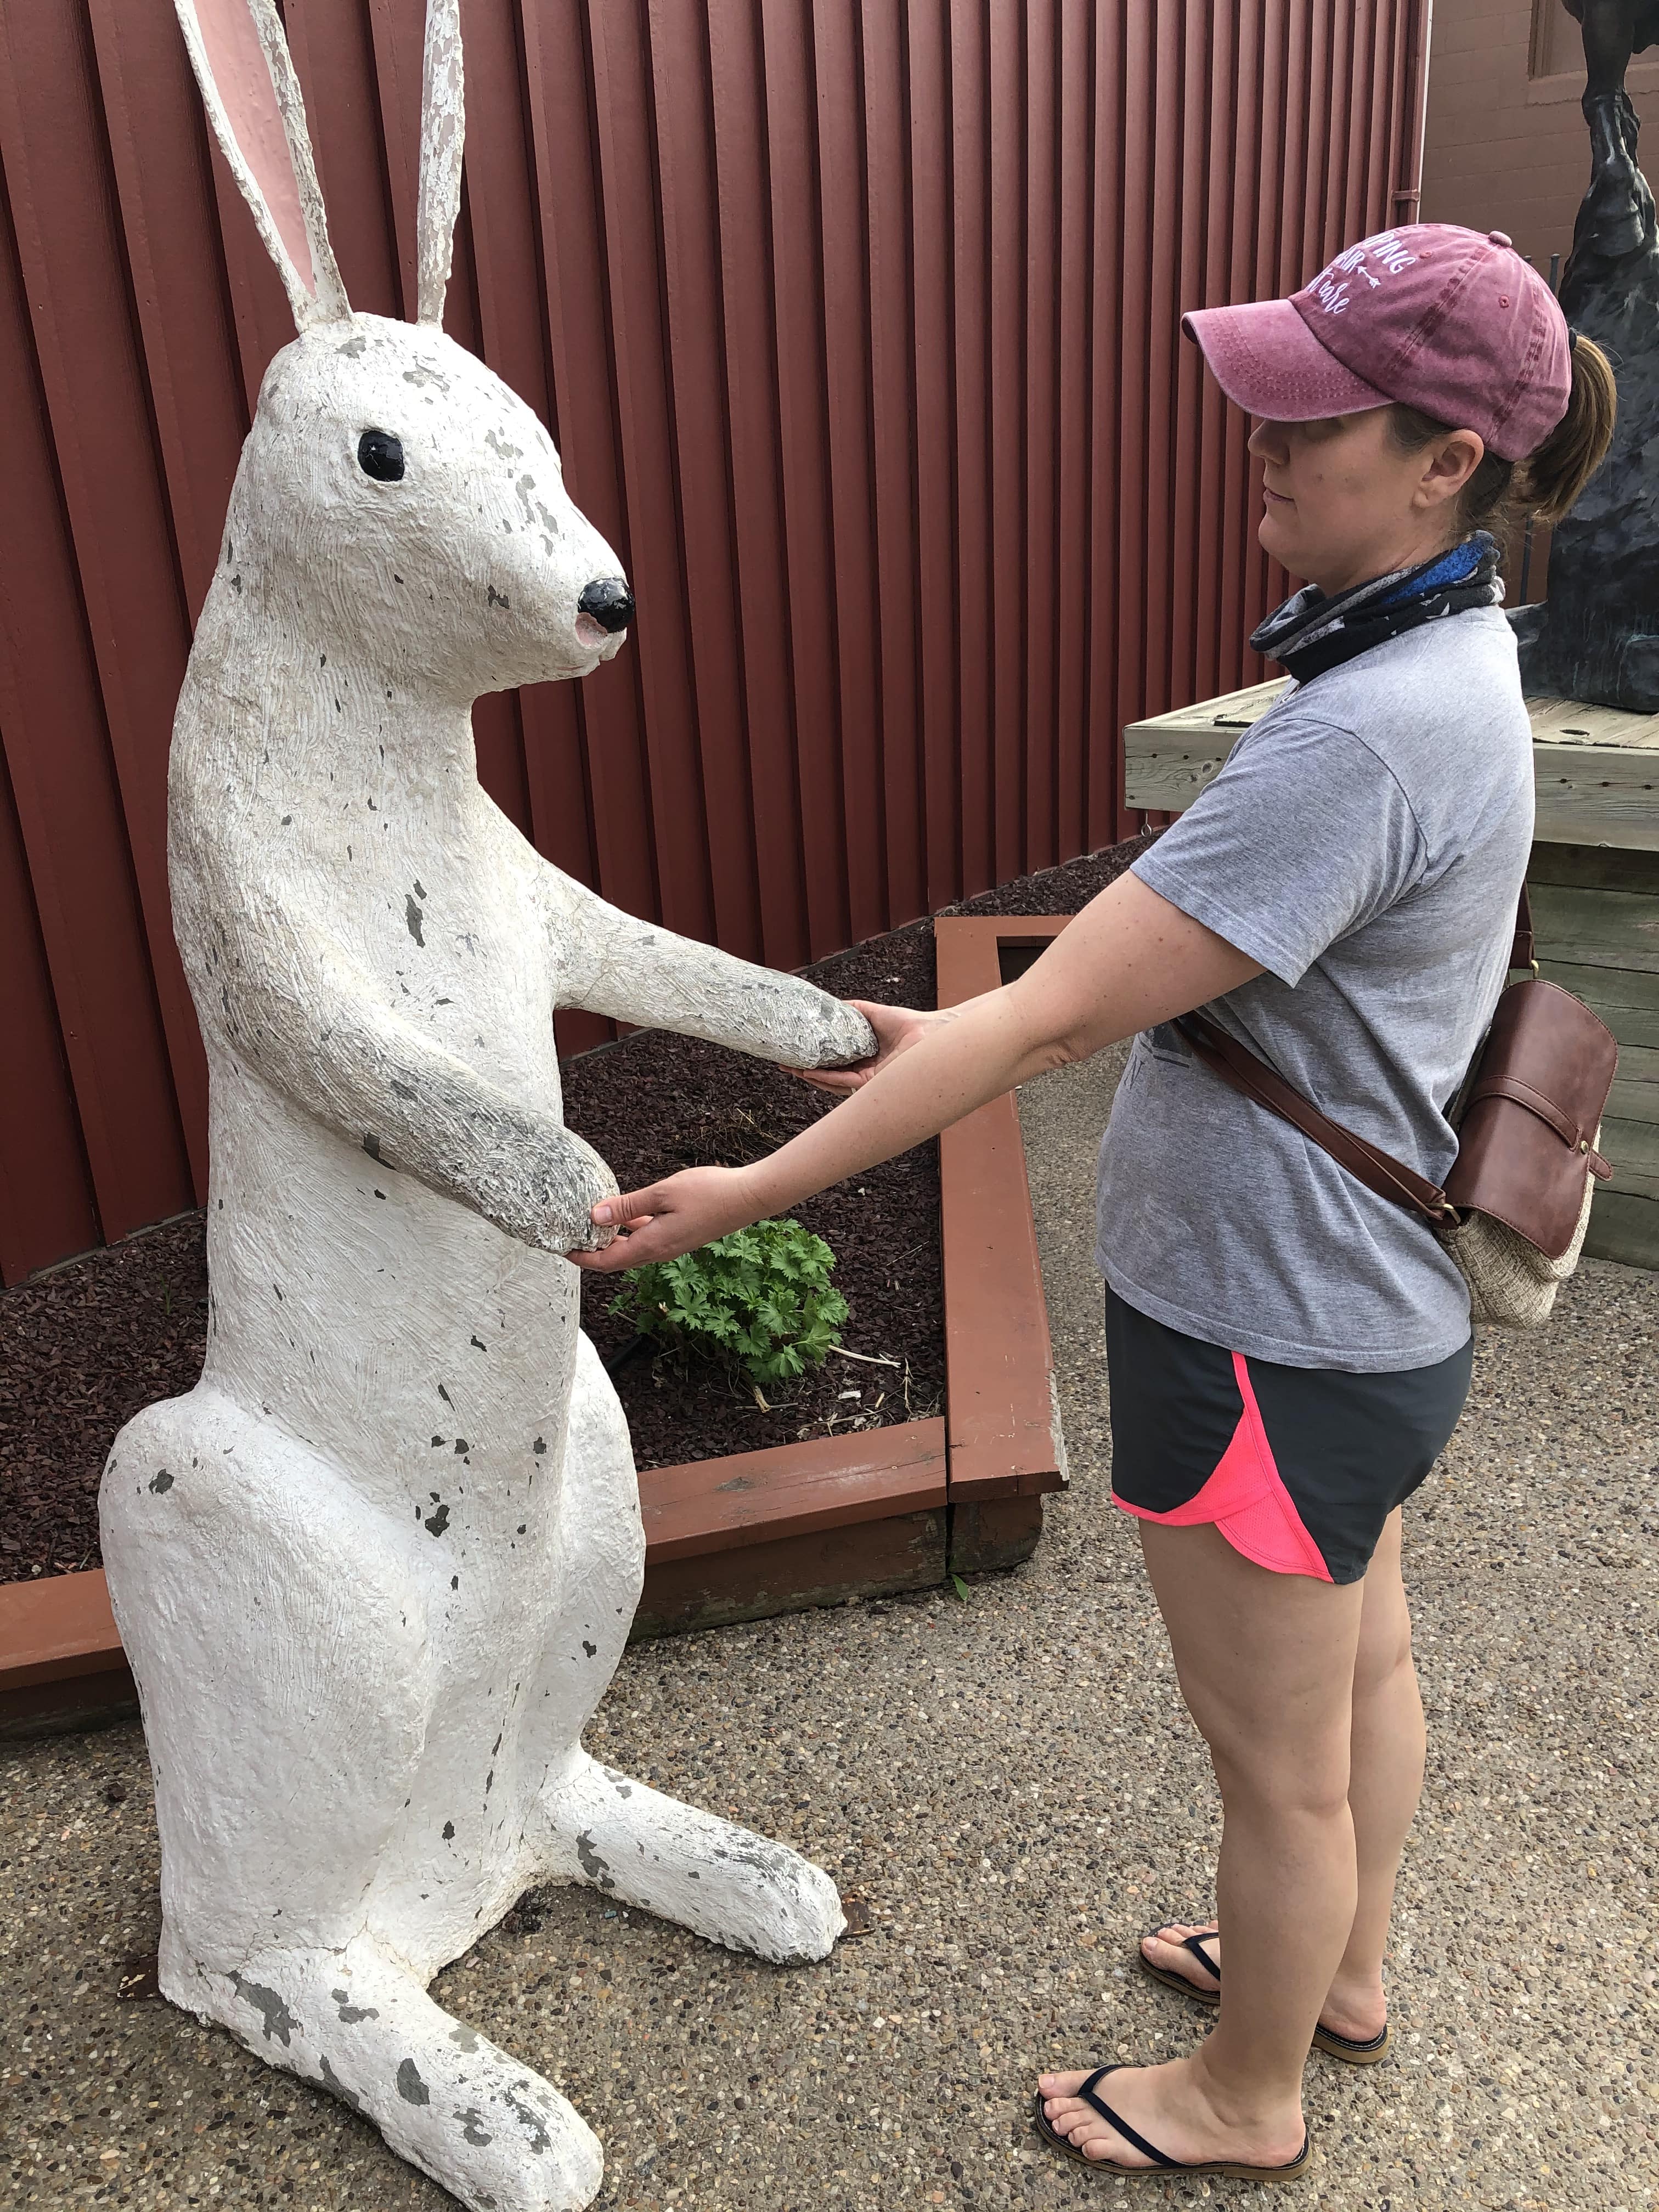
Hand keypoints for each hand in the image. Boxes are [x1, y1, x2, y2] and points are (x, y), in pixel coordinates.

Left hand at [565, 1163, 758, 1271]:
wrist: (749, 1197)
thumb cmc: (709, 1192)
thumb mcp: (662, 1193)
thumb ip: (628, 1205)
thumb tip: (594, 1216)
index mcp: (652, 1245)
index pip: (606, 1261)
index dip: (582, 1258)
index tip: (562, 1250)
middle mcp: (660, 1252)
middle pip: (617, 1259)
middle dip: (592, 1251)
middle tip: (569, 1238)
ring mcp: (672, 1245)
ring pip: (632, 1249)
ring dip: (610, 1240)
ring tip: (590, 1224)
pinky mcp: (681, 1236)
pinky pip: (647, 1239)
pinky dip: (631, 1230)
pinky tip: (625, 1213)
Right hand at [787, 999, 947, 1095]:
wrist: (929, 1034)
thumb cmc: (908, 1024)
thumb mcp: (872, 1013)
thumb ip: (853, 1011)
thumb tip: (832, 1004)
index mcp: (863, 1059)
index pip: (832, 1064)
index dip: (812, 1061)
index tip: (793, 1054)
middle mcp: (863, 1072)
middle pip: (828, 1076)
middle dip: (804, 1072)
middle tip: (783, 1064)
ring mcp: (867, 1081)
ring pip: (833, 1083)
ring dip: (811, 1077)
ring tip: (791, 1068)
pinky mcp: (873, 1083)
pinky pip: (845, 1082)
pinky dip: (827, 1077)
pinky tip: (811, 1072)